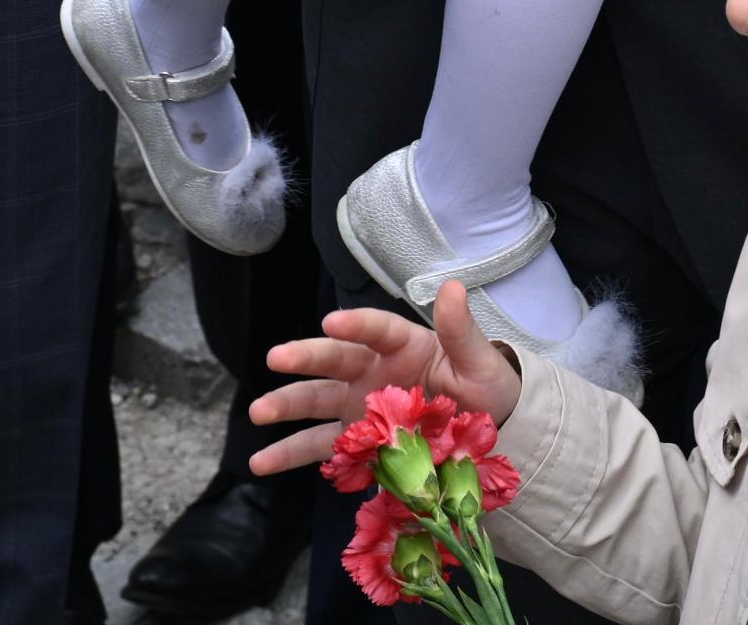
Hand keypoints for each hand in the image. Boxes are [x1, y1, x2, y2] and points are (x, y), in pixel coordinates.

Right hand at [247, 281, 520, 476]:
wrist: (489, 435)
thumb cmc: (484, 390)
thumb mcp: (480, 362)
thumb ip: (461, 330)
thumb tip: (453, 286)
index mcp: (401, 343)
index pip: (374, 328)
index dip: (354, 324)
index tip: (331, 321)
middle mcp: (372, 369)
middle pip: (334, 359)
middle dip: (304, 358)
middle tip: (276, 358)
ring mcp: (358, 405)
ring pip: (316, 400)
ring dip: (286, 405)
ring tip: (257, 412)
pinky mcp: (354, 440)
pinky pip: (317, 446)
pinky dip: (288, 453)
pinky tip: (260, 462)